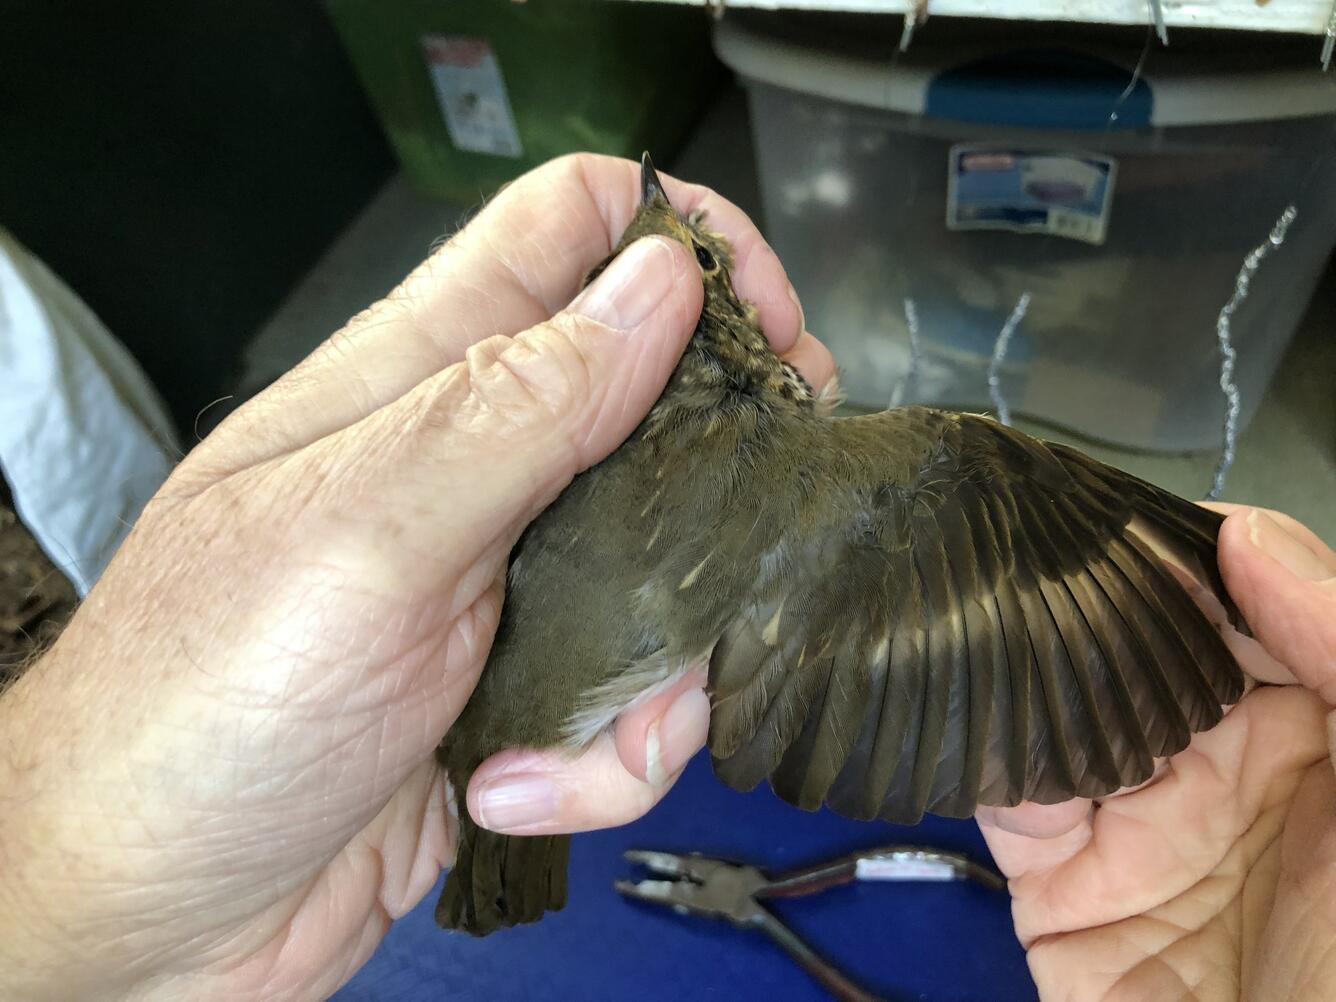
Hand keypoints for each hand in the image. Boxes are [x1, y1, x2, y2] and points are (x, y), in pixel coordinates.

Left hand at [0, 153, 833, 1000]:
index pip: (571, 228)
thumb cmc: (196, 710)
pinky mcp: (526, 691)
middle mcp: (478, 467)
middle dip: (729, 454)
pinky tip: (515, 785)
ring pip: (673, 563)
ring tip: (594, 723)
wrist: (152, 915)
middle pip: (658, 396)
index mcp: (422, 379)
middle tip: (755, 509)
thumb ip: (517, 403)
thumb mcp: (362, 535)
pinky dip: (607, 756)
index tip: (768, 316)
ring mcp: (508, 582)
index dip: (683, 239)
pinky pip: (634, 695)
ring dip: (671, 657)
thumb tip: (656, 280)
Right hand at [978, 506, 1335, 1000]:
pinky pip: (1009, 801)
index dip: (1174, 549)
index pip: (1227, 602)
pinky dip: (986, 756)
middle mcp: (1214, 762)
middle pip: (1124, 648)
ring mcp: (1132, 823)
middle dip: (1075, 595)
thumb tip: (1241, 531)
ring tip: (979, 605)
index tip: (1111, 497)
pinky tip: (978, 711)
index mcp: (1310, 722)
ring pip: (1053, 712)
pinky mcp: (1060, 887)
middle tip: (1019, 530)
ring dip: (1017, 669)